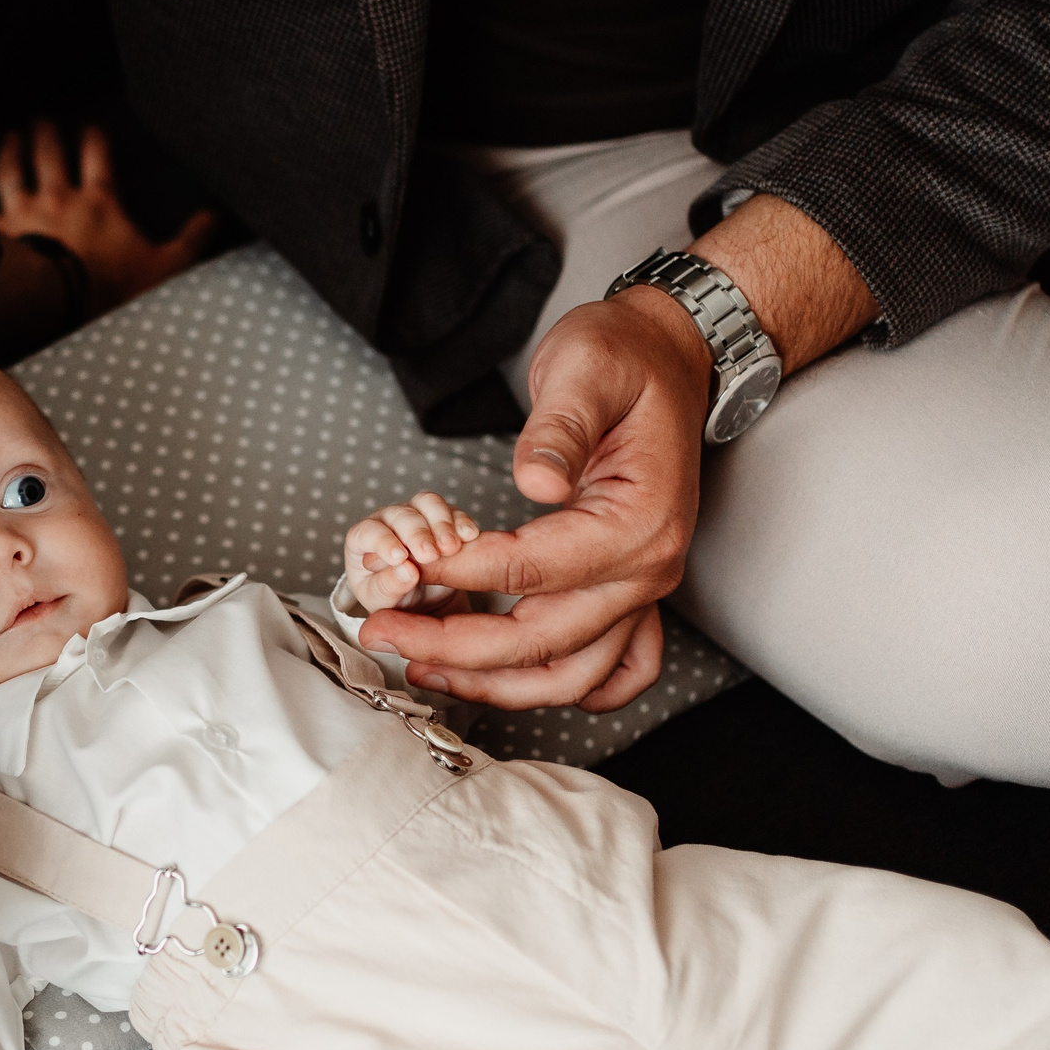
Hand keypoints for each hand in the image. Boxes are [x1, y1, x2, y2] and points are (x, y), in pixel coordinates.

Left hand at [0, 118, 219, 314]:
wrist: (56, 308)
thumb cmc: (111, 290)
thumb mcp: (167, 267)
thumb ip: (194, 239)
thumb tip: (219, 215)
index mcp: (98, 202)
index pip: (97, 156)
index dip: (95, 138)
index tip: (92, 127)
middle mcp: (57, 197)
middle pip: (50, 153)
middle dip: (47, 133)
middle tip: (43, 119)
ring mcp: (21, 213)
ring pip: (11, 168)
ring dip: (11, 147)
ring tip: (12, 133)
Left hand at [345, 491, 480, 613]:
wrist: (419, 603)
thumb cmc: (391, 599)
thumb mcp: (382, 601)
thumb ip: (389, 586)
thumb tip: (407, 571)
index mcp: (362, 541)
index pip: (368, 532)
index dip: (383, 542)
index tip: (400, 558)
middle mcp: (387, 522)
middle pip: (401, 515)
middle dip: (417, 533)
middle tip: (430, 555)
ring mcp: (415, 516)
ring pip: (427, 503)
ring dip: (441, 523)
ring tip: (451, 547)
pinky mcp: (441, 519)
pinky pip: (452, 511)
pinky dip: (461, 521)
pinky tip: (469, 536)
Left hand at [355, 194, 877, 714]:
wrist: (665, 361)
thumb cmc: (624, 361)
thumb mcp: (586, 368)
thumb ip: (559, 427)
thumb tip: (535, 480)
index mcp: (640, 521)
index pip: (534, 569)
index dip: (461, 575)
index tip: (406, 570)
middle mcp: (649, 570)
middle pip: (543, 640)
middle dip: (456, 649)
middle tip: (384, 634)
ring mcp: (642, 590)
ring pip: (571, 674)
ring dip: (496, 685)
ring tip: (423, 668)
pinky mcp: (626, 593)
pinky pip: (604, 670)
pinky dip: (553, 688)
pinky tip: (499, 683)